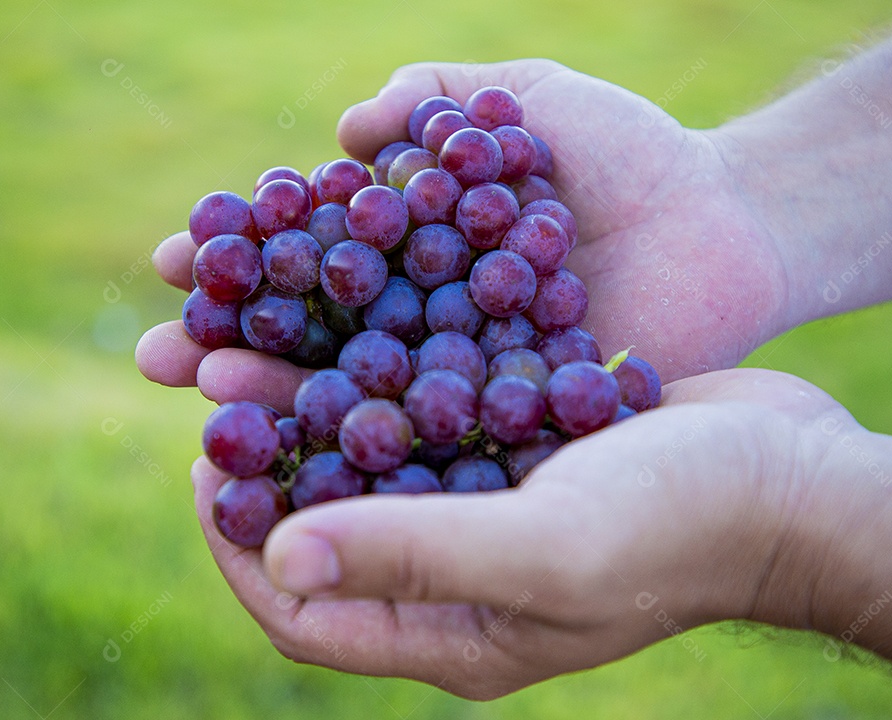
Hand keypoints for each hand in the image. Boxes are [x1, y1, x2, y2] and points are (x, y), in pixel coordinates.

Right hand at [136, 59, 795, 403]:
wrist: (732, 222)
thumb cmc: (630, 153)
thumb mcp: (525, 101)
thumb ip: (437, 100)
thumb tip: (345, 129)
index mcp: (414, 247)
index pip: (304, 257)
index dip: (241, 257)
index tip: (175, 257)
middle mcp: (423, 318)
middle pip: (309, 336)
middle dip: (232, 343)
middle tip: (159, 355)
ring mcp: (460, 377)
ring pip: (352, 395)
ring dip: (278, 400)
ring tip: (205, 401)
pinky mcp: (507, 426)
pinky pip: (427, 440)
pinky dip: (368, 450)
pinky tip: (307, 464)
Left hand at [186, 368, 850, 698]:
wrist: (786, 475)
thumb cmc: (677, 527)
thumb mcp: (544, 550)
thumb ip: (413, 556)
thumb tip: (277, 557)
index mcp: (449, 632)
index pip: (299, 613)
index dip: (235, 547)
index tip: (204, 467)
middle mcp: (454, 575)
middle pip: (321, 524)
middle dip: (262, 458)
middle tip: (214, 378)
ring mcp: (482, 506)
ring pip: (362, 458)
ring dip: (311, 401)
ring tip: (264, 335)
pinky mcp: (511, 448)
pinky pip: (420, 414)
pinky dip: (383, 371)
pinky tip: (357, 313)